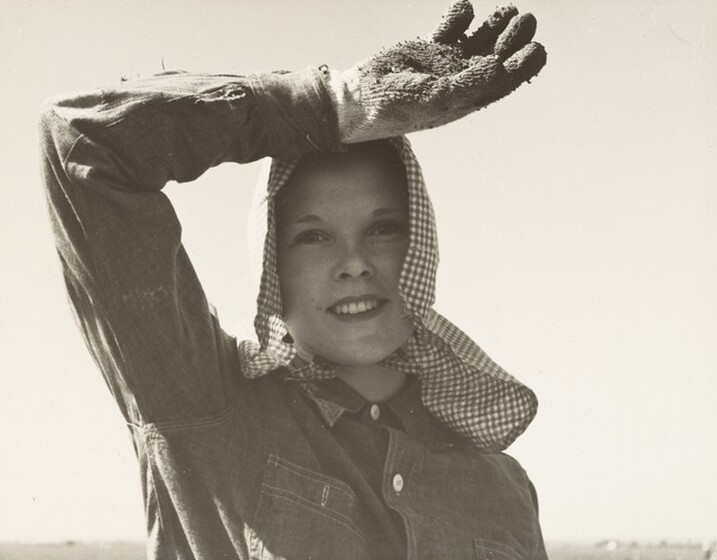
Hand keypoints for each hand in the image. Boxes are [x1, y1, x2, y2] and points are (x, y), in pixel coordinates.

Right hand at [328, 0, 545, 142]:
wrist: (357, 98)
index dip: (524, 66)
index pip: (504, 81)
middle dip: (515, 39)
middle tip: (526, 19)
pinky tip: (463, 11)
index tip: (535, 47)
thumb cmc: (395, 106)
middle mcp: (460, 80)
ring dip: (496, 24)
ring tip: (510, 9)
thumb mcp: (434, 98)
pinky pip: (451, 28)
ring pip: (479, 40)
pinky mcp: (427, 48)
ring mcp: (444, 63)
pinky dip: (460, 17)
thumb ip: (468, 83)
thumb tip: (499, 65)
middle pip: (498, 57)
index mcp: (467, 98)